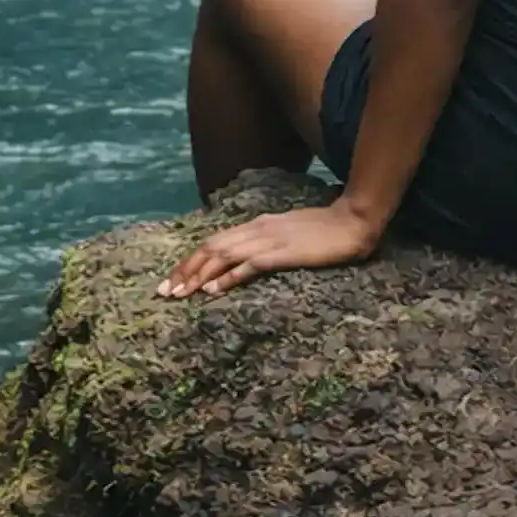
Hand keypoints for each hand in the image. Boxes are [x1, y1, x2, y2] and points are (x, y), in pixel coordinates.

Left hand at [155, 198, 380, 299]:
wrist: (351, 222)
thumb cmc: (322, 231)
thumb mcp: (286, 234)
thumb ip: (264, 243)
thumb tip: (240, 261)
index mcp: (256, 224)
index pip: (214, 241)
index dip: (190, 260)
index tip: (172, 279)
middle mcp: (257, 229)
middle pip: (211, 248)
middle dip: (185, 269)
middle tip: (165, 291)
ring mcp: (269, 240)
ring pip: (223, 255)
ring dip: (198, 275)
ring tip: (181, 293)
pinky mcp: (283, 253)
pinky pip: (249, 265)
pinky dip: (228, 277)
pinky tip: (214, 290)